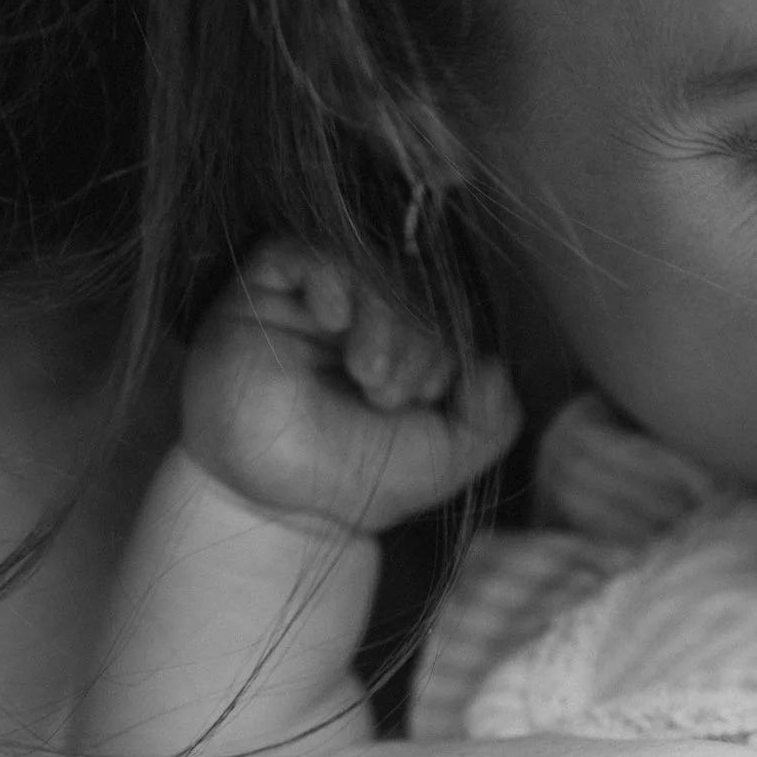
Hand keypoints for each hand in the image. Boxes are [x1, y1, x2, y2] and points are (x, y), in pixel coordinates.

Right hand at [180, 239, 519, 533]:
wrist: (281, 506)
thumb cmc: (363, 479)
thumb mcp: (452, 454)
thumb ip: (494, 413)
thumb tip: (494, 364)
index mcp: (412, 345)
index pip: (449, 307)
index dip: (452, 344)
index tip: (431, 398)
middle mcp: (364, 318)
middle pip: (413, 284)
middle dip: (418, 340)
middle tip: (388, 396)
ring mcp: (314, 305)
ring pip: (368, 266)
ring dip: (384, 317)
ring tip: (368, 373)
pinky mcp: (262, 296)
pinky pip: (301, 251)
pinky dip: (330, 278)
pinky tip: (332, 320)